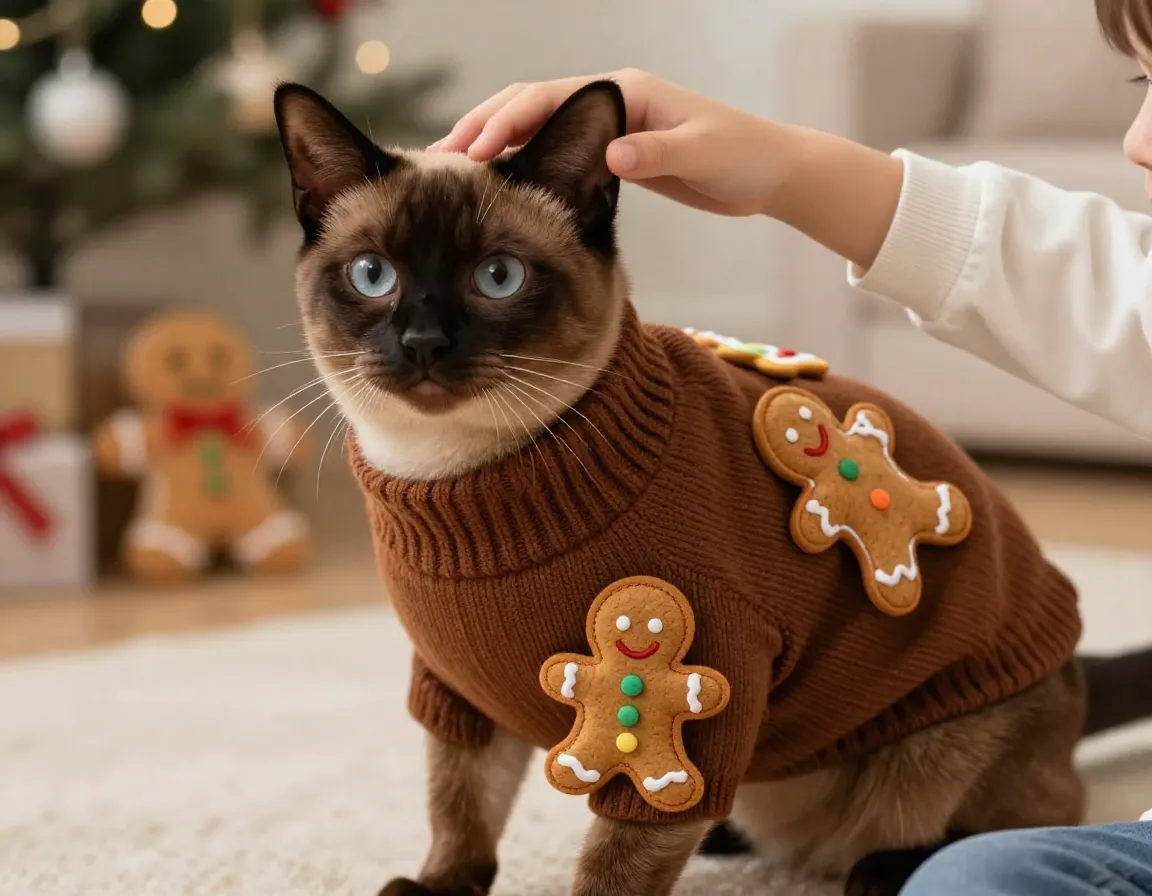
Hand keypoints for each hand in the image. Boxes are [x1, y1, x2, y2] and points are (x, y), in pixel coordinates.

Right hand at [434, 69, 788, 217]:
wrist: (767, 172)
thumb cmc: (741, 157)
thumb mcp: (702, 154)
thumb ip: (657, 154)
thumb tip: (611, 155)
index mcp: (624, 93)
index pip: (549, 99)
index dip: (507, 123)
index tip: (474, 153)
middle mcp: (608, 104)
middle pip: (528, 106)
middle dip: (481, 128)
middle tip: (437, 162)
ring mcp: (606, 127)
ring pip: (533, 129)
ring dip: (492, 147)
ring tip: (451, 175)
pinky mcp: (610, 154)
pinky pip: (550, 155)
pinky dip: (518, 166)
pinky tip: (495, 190)